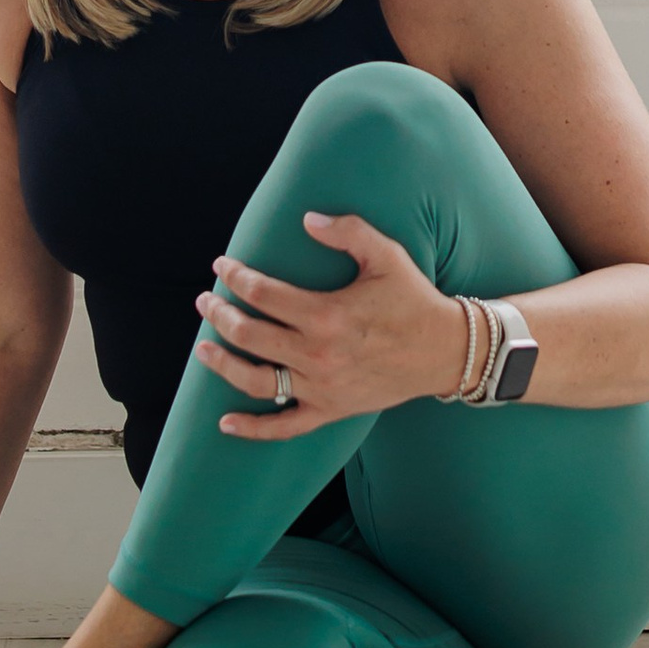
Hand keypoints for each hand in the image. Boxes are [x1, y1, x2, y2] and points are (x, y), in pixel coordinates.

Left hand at [195, 210, 463, 439]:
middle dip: (219, 315)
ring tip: (203, 348)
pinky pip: (284, 426)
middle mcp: (318, 354)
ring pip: (256, 380)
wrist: (445, 351)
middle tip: (206, 302)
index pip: (263, 294)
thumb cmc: (414, 299)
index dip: (236, 277)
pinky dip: (252, 428)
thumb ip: (347, 231)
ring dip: (223, 364)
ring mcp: (322, 386)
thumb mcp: (386, 255)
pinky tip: (226, 422)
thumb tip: (306, 219)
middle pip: (249, 335)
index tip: (222, 266)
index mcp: (327, 314)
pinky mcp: (330, 410)